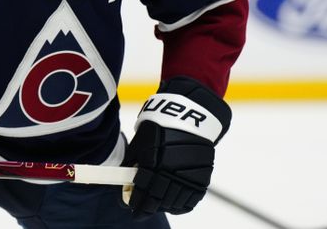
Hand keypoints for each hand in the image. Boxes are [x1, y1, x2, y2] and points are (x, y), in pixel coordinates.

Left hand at [123, 76, 230, 216]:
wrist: (188, 116)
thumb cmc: (158, 128)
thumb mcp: (140, 143)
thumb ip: (132, 164)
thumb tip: (125, 183)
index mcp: (152, 163)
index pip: (143, 194)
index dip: (137, 206)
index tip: (134, 210)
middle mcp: (170, 171)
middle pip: (158, 201)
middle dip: (149, 207)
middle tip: (144, 209)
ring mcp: (187, 176)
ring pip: (174, 202)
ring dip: (165, 206)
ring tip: (159, 204)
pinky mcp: (202, 177)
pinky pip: (191, 199)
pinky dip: (182, 204)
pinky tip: (174, 203)